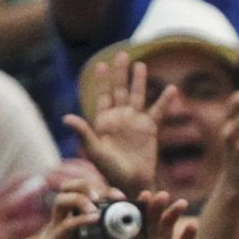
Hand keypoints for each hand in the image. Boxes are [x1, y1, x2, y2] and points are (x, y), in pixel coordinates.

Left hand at [64, 54, 177, 196]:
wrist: (131, 183)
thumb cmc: (110, 171)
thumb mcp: (95, 152)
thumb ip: (84, 133)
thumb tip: (66, 118)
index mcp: (104, 121)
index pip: (103, 96)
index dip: (102, 81)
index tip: (101, 65)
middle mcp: (120, 118)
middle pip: (121, 90)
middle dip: (120, 73)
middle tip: (122, 54)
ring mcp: (135, 122)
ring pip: (138, 96)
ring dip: (139, 81)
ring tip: (141, 65)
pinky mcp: (150, 129)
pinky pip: (158, 111)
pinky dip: (165, 101)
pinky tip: (171, 89)